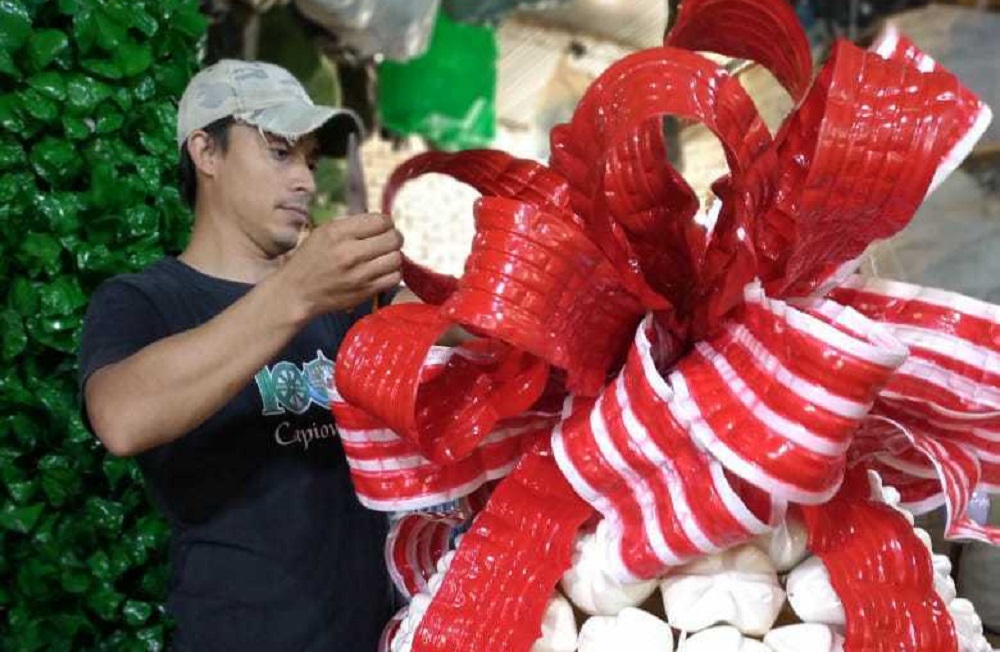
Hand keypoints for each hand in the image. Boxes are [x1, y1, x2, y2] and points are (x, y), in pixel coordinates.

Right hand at [277, 213, 402, 316]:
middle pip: (393, 239)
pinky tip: (382, 271)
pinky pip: (394, 277)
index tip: (382, 227)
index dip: (386, 223)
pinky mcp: (365, 291)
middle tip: (386, 241)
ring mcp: (359, 274)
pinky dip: (392, 272)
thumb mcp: (324, 232)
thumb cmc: (311, 259)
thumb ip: (353, 224)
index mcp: (338, 232)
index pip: (381, 221)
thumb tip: (383, 221)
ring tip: (383, 256)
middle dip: (393, 238)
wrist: (297, 292)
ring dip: (393, 255)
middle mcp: (349, 252)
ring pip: (396, 258)